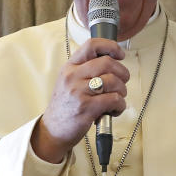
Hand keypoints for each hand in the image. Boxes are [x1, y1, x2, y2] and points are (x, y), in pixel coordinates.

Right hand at [31, 38, 129, 162]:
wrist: (53, 130)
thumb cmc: (65, 106)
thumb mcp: (68, 81)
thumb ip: (85, 70)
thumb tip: (112, 61)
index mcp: (69, 67)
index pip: (91, 45)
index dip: (111, 46)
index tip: (120, 54)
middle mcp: (72, 77)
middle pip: (107, 63)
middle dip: (122, 72)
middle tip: (123, 81)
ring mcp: (78, 92)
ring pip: (113, 81)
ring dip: (122, 90)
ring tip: (117, 98)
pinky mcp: (86, 108)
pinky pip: (114, 100)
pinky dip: (120, 105)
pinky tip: (114, 110)